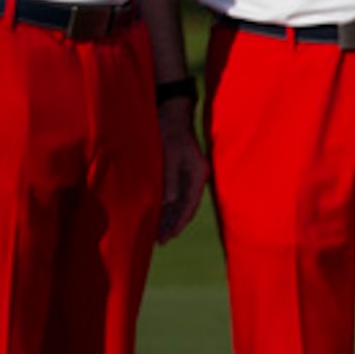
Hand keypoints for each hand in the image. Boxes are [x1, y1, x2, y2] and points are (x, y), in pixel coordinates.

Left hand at [158, 100, 209, 241]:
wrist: (170, 112)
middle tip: (160, 241)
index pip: (190, 205)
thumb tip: (167, 203)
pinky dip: (166, 205)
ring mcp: (187, 174)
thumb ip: (169, 180)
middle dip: (173, 224)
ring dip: (169, 216)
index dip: (179, 222)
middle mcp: (195, 176)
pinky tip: (157, 214)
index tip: (169, 236)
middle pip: (186, 206)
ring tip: (157, 233)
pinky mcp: (178, 170)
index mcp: (198, 174)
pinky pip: (173, 193)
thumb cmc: (169, 132)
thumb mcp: (169, 156)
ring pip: (179, 201)